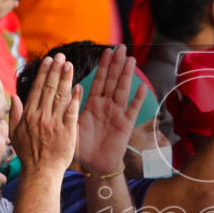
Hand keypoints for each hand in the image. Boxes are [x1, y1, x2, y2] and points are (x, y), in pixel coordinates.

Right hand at [12, 53, 78, 173]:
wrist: (41, 173)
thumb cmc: (29, 155)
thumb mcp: (15, 134)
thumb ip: (15, 114)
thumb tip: (14, 96)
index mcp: (29, 115)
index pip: (38, 89)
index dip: (44, 73)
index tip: (49, 61)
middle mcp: (41, 116)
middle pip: (50, 88)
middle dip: (56, 70)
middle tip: (61, 56)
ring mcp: (55, 123)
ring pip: (61, 96)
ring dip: (66, 79)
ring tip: (70, 65)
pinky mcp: (67, 131)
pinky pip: (72, 111)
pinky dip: (75, 98)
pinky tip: (79, 87)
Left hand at [77, 45, 146, 174]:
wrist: (94, 166)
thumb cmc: (82, 147)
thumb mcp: (72, 125)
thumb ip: (71, 107)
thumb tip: (72, 87)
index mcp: (93, 104)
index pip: (99, 80)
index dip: (103, 66)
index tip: (106, 50)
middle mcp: (106, 106)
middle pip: (113, 81)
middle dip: (116, 64)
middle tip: (121, 46)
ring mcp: (117, 114)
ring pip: (122, 90)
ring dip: (126, 75)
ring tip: (130, 59)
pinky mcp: (125, 125)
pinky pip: (132, 110)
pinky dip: (137, 99)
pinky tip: (142, 87)